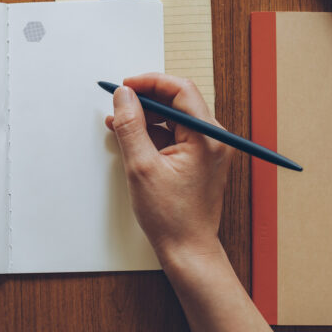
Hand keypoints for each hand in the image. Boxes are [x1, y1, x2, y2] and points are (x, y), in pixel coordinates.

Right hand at [105, 74, 232, 268]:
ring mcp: (208, 149)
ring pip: (174, 118)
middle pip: (178, 102)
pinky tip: (131, 138)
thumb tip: (123, 96)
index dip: (150, 83)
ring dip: (146, 116)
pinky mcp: (199, 159)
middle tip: (118, 103)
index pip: (180, 90)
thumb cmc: (171, 217)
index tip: (126, 86)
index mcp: (207, 137)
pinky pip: (175, 135)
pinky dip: (153, 133)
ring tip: (118, 122)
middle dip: (146, 99)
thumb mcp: (141, 167)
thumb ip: (130, 126)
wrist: (187, 249)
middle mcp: (214, 139)